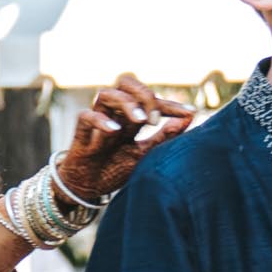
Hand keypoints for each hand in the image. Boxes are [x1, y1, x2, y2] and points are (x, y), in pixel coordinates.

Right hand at [58, 74, 194, 202]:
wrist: (88, 189)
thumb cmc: (115, 168)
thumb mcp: (145, 154)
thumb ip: (165, 136)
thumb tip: (190, 118)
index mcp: (130, 116)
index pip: (151, 101)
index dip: (170, 105)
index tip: (190, 112)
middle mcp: (114, 112)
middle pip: (126, 83)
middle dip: (144, 95)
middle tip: (154, 119)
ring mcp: (97, 120)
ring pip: (107, 94)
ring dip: (127, 103)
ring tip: (141, 120)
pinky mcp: (81, 133)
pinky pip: (87, 116)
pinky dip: (101, 121)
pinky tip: (115, 131)